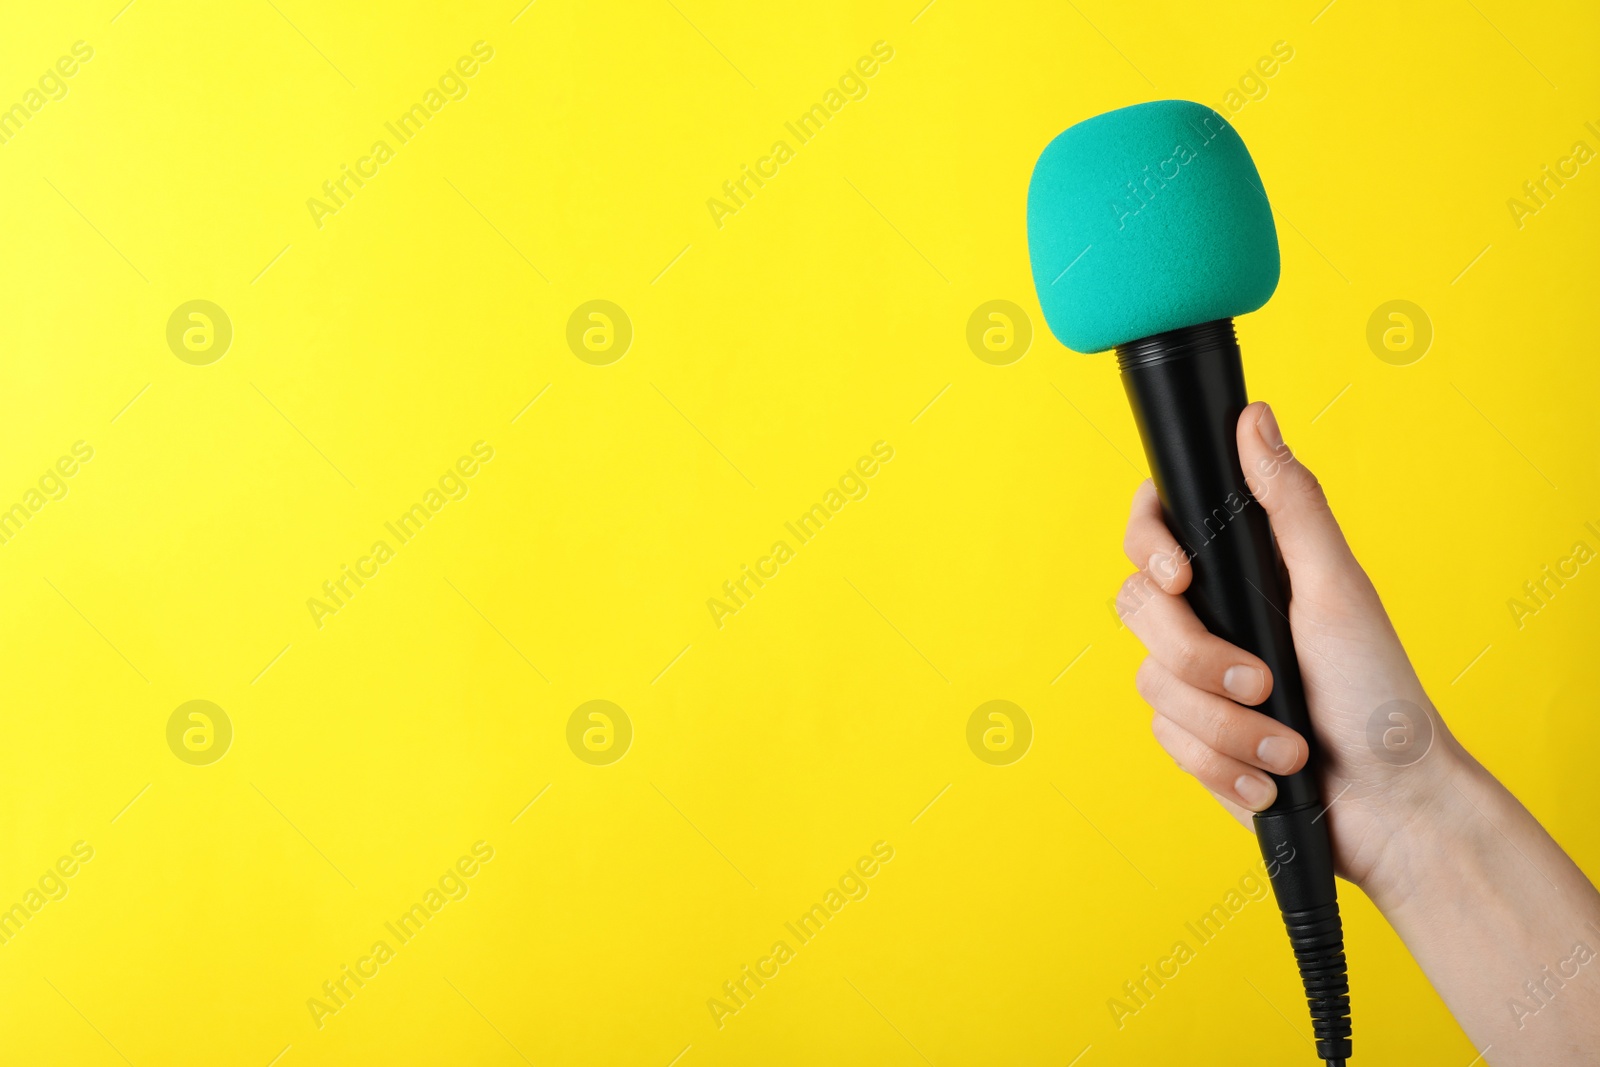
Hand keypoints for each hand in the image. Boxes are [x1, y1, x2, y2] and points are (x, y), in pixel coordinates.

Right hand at [1117, 401, 1459, 897]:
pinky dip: (1223, 766)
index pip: (1155, 528)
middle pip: (1140, 612)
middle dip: (1200, 660)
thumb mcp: (1336, 587)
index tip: (1181, 578)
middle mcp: (1212, 617)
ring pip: (1153, 686)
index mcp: (1242, 571)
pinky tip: (1266, 780)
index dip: (1149, 544)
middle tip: (1264, 682)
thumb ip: (1288, 503)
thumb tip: (1253, 417)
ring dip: (1225, 727)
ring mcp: (1197, 679)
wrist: (1389, 805)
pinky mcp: (1194, 738)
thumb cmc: (1378, 691)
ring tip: (1286, 747)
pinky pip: (1169, 742)